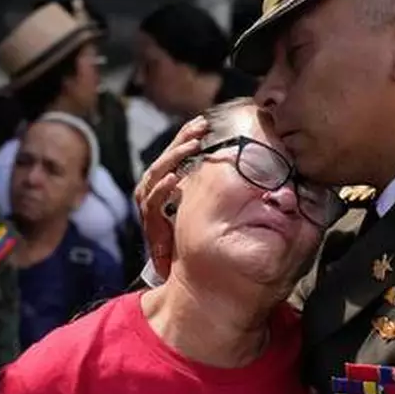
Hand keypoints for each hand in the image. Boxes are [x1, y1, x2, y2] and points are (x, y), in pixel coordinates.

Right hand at [133, 117, 207, 278]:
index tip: (203, 122)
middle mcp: (154, 191)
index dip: (185, 136)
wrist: (178, 271)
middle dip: (181, 139)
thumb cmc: (193, 238)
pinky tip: (173, 178)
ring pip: (156, 173)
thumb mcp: (203, 210)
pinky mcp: (150, 223)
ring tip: (192, 145)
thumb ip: (214, 192)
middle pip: (166, 157)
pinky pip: (153, 201)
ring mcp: (150, 206)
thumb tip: (244, 172)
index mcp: (167, 184)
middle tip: (200, 126)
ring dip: (174, 157)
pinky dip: (162, 188)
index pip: (174, 153)